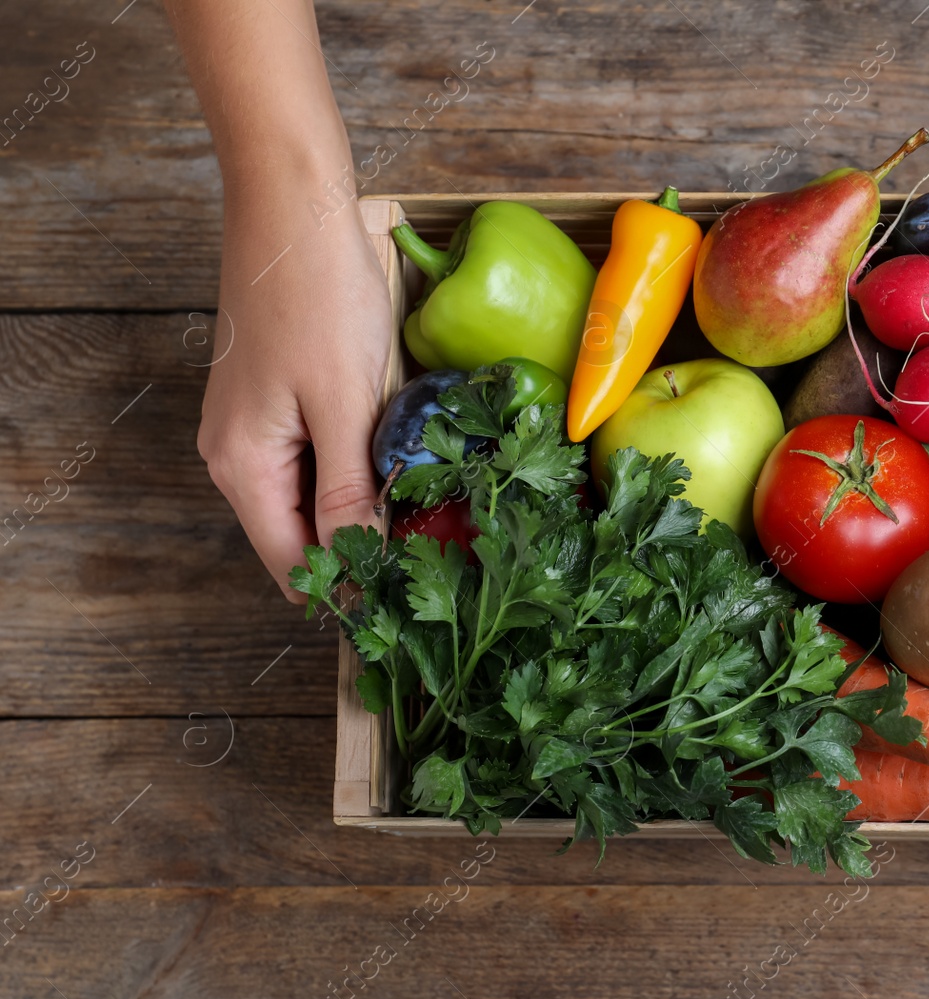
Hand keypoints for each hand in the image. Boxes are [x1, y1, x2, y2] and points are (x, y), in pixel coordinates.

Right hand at [197, 184, 392, 600]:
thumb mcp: (345, 404)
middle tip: (437, 561)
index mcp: (243, 468)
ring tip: (429, 519)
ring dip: (362, 511)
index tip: (409, 607)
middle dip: (360, 552)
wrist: (292, 205)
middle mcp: (234, 456)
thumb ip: (349, 490)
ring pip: (310, 498)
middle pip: (298, 537)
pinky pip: (314, 458)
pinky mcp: (273, 399)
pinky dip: (354, 469)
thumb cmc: (320, 298)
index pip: (292, 566)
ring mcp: (250, 427)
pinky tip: (399, 465)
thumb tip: (358, 564)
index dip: (348, 591)